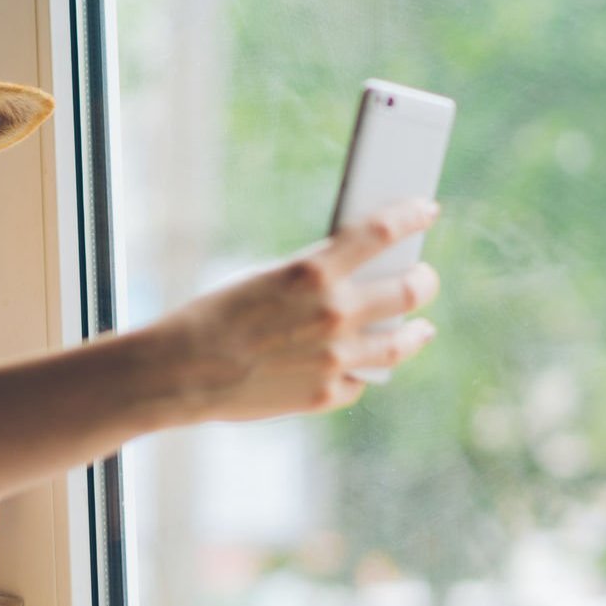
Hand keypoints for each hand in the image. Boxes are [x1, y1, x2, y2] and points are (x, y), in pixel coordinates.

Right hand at [146, 199, 440, 422]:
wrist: (179, 371)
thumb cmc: (215, 316)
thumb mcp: (267, 278)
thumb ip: (317, 277)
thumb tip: (358, 276)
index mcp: (314, 270)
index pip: (383, 230)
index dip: (412, 216)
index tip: (426, 211)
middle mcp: (335, 313)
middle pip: (411, 290)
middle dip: (425, 279)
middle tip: (424, 276)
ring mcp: (335, 359)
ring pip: (402, 343)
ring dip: (417, 331)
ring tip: (420, 328)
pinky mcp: (325, 395)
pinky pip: (361, 380)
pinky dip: (361, 371)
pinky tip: (362, 366)